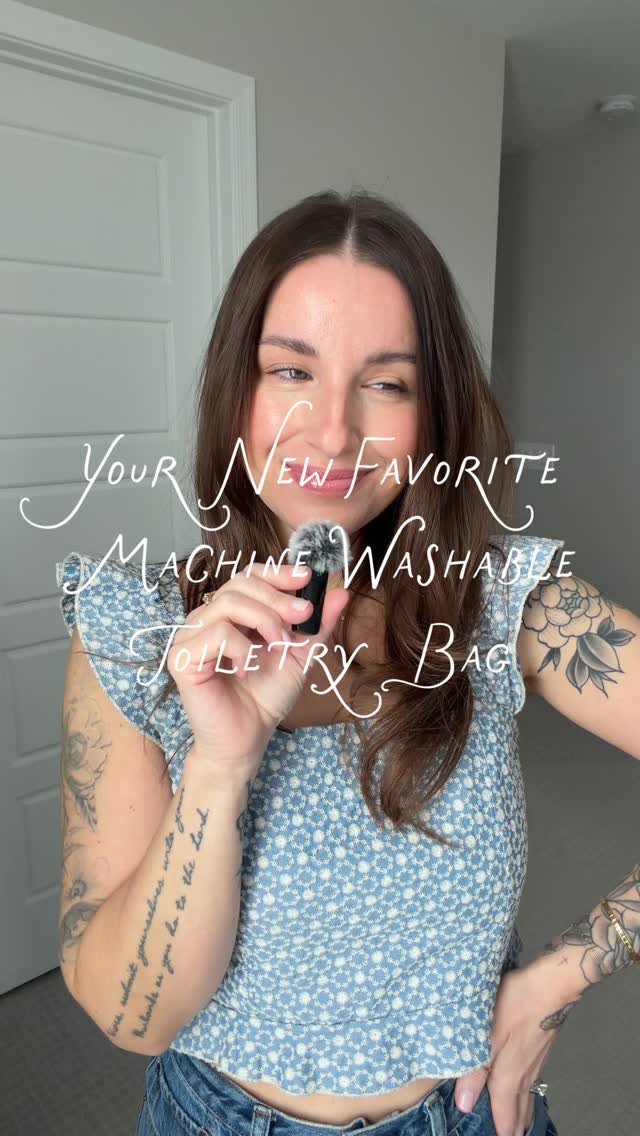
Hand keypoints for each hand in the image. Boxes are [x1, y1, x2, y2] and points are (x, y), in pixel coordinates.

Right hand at [168, 561, 349, 780]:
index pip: (249, 575)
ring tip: (279, 648)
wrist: (248, 738)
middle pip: (240, 584)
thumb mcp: (300, 654)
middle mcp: (207, 619)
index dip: (277, 572)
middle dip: (278, 598)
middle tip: (303, 617)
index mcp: (232, 614)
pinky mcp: (181, 658)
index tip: (307, 576)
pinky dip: (241, 649)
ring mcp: (191, 636)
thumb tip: (341, 592)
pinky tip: (247, 670)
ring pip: (228, 603)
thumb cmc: (266, 697)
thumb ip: (317, 625)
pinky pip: (216, 633)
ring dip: (264, 621)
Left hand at [454, 955, 583, 1134]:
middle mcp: (524, 1075)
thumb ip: (475, 1071)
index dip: (499, 1131)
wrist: (550, 985)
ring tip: (517, 1128)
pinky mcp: (539, 1051)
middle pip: (519, 1111)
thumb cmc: (516, 1004)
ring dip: (521, 1116)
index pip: (504, 1114)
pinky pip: (532, 1085)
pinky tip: (524, 1093)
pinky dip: (526, 1098)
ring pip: (527, 1098)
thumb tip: (465, 1105)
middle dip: (512, 1128)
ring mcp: (535, 1064)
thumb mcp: (486, 1035)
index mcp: (509, 1075)